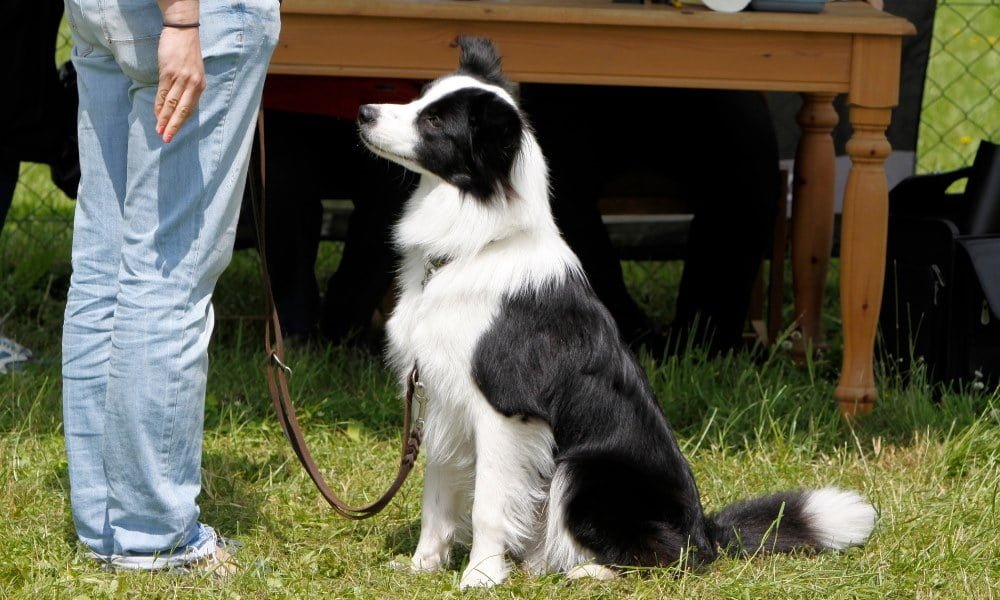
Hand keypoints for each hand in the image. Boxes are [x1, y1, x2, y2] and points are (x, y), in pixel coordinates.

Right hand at [155, 26, 204, 142]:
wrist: (182, 31)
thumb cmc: (186, 52)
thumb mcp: (192, 72)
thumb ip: (187, 87)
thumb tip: (176, 104)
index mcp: (200, 86)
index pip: (190, 109)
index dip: (181, 122)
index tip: (174, 133)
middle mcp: (193, 84)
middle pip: (183, 110)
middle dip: (174, 126)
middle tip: (167, 139)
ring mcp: (181, 78)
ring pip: (172, 103)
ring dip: (164, 119)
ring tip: (159, 131)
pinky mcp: (169, 72)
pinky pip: (163, 92)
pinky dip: (159, 105)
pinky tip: (156, 114)